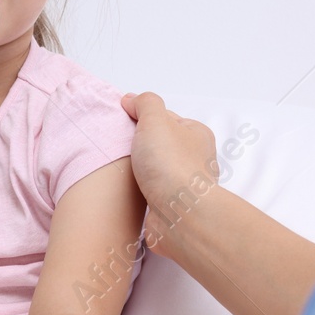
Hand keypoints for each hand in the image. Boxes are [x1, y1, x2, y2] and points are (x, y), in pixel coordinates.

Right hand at [120, 92, 220, 258]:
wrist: (178, 213)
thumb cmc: (170, 164)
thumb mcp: (155, 120)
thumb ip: (144, 103)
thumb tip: (131, 100)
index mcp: (197, 135)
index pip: (166, 119)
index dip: (142, 118)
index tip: (123, 123)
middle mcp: (194, 158)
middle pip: (158, 144)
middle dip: (138, 145)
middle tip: (117, 146)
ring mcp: (183, 184)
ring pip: (153, 169)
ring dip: (136, 170)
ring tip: (118, 169)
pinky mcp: (171, 206)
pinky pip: (149, 192)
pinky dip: (137, 190)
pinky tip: (125, 190)